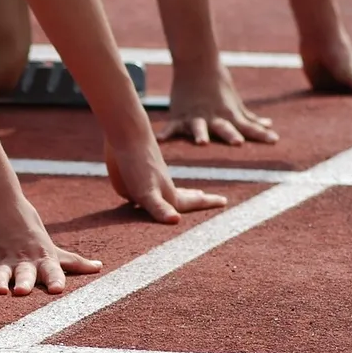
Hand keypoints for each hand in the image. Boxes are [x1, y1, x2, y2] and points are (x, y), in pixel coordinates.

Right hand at [0, 195, 101, 295]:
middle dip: (24, 282)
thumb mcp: (51, 246)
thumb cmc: (28, 227)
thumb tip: (99, 267)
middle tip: (23, 291)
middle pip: (24, 273)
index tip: (58, 290)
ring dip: (0, 282)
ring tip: (0, 291)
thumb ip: (73, 262)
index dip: (55, 279)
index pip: (51, 270)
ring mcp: (1, 260)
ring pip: (0, 274)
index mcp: (41, 258)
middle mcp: (22, 261)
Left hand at [104, 139, 226, 222]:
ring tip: (189, 192)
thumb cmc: (138, 164)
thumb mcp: (146, 192)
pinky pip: (145, 187)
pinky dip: (150, 189)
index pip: (192, 203)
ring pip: (168, 191)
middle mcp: (161, 188)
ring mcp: (148, 180)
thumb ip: (160, 208)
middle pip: (182, 197)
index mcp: (168, 195)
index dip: (207, 203)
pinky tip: (146, 190)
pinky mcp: (133, 174)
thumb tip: (175, 220)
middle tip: (207, 197)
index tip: (225, 201)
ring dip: (180, 193)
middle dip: (195, 200)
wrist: (126, 132)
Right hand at [157, 64, 279, 145]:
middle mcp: (213, 117)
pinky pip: (172, 127)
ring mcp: (195, 116)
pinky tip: (161, 140)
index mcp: (229, 115)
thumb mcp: (235, 103)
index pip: (248, 127)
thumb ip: (250, 118)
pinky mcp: (179, 116)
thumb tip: (269, 125)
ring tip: (202, 143)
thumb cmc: (218, 85)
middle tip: (237, 143)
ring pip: (199, 127)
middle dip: (230, 134)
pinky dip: (166, 134)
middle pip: (224, 128)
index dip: (260, 134)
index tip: (274, 140)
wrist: (197, 63)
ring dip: (201, 134)